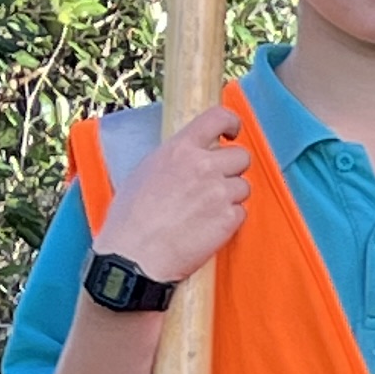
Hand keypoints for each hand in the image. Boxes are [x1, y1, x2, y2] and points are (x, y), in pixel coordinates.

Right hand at [93, 101, 248, 287]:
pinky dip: (229, 220)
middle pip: (242, 156)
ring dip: (230, 197)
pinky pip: (241, 213)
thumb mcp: (146, 171)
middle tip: (216, 183)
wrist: (135, 256)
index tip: (233, 131)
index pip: (217, 118)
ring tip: (205, 211)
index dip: (232, 123)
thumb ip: (175, 158)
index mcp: (180, 149)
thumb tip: (189, 155)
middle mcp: (204, 166)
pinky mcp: (229, 220)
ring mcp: (219, 193)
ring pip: (243, 187)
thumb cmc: (131, 218)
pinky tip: (207, 227)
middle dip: (233, 169)